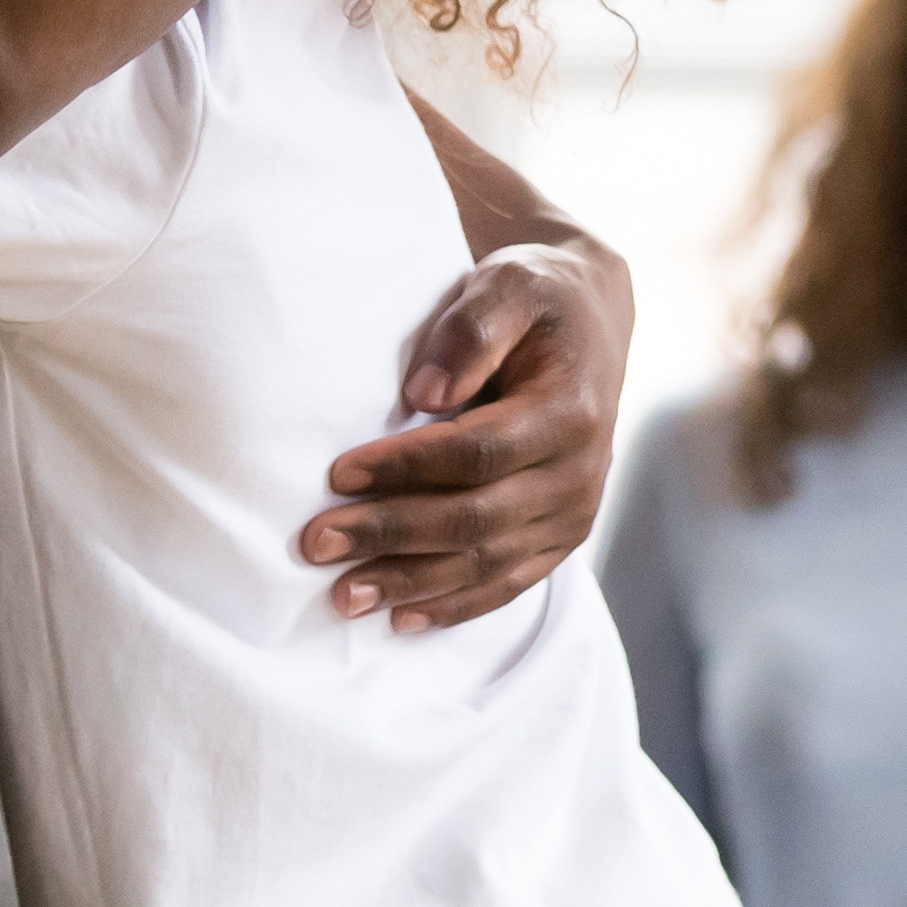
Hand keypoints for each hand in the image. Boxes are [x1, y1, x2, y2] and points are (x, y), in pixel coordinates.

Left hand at [294, 237, 628, 630]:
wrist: (590, 320)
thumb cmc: (536, 297)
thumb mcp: (508, 284)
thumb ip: (470, 330)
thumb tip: (423, 394)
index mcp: (569, 412)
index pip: (477, 453)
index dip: (406, 468)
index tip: (336, 473)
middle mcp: (580, 473)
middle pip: (475, 518)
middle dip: (390, 534)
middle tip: (316, 542)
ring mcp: (574, 512)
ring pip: (486, 563)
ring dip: (412, 584)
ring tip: (342, 596)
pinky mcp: (562, 536)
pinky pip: (508, 583)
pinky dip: (455, 606)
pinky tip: (402, 621)